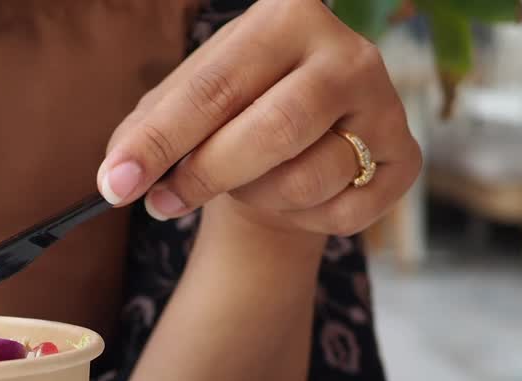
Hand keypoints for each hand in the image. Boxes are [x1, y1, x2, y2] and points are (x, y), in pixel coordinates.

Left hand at [96, 0, 420, 238]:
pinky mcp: (405, 158)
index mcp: (287, 15)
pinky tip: (293, 197)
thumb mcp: (180, 105)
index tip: (116, 185)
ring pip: (307, 180)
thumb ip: (144, 133)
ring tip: (246, 182)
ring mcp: (386, 104)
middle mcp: (348, 52)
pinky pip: (343, 213)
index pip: (214, 87)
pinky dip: (303, 220)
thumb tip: (115, 179)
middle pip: (272, 131)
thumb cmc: (230, 112)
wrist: (297, 139)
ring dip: (257, 198)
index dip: (160, 141)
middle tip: (164, 202)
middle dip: (206, 177)